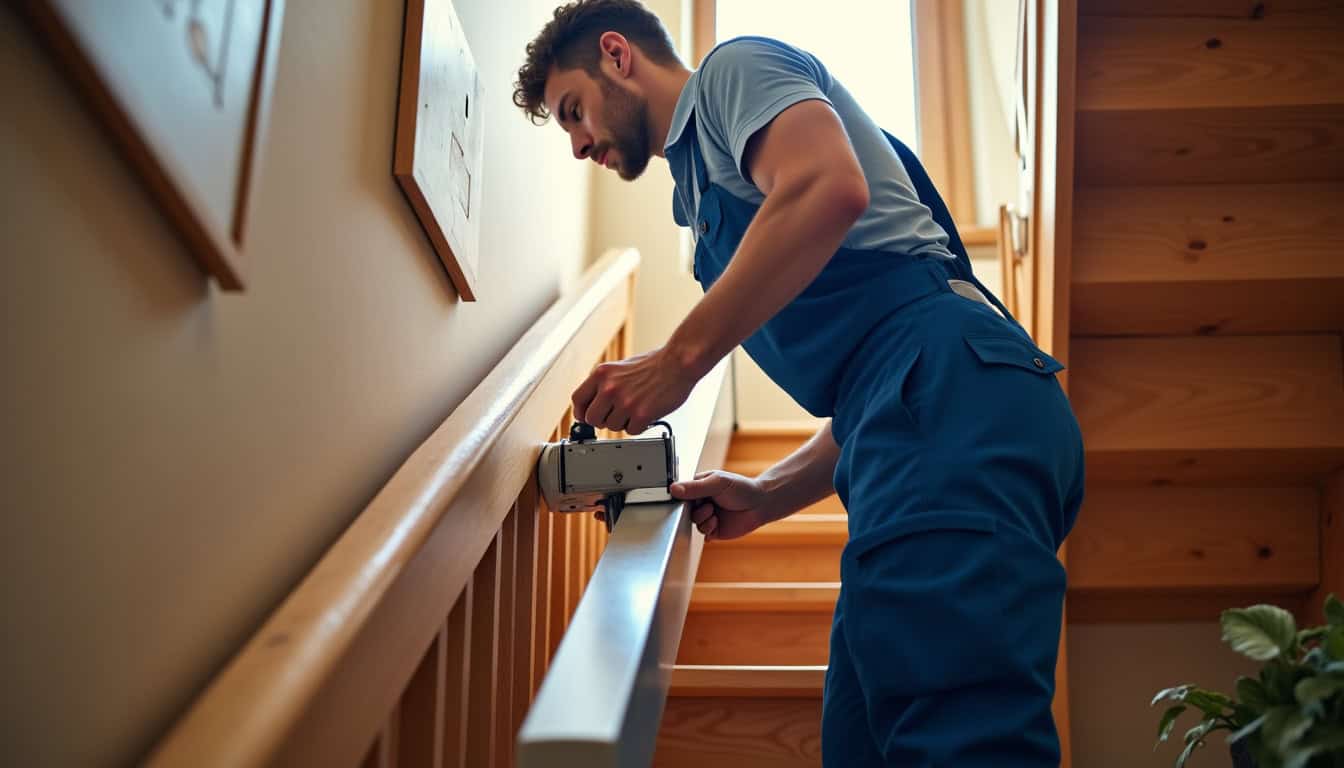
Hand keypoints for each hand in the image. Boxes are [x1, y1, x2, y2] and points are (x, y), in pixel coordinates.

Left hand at [571, 347, 697, 433]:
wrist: (678, 363)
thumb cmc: (654, 364)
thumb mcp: (620, 367)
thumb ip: (605, 384)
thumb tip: (593, 403)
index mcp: (602, 374)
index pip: (578, 400)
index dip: (582, 412)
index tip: (587, 416)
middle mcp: (610, 388)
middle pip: (592, 419)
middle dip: (603, 421)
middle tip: (616, 415)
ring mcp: (625, 402)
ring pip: (612, 427)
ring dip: (623, 422)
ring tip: (636, 409)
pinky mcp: (640, 414)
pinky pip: (631, 431)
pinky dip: (638, 426)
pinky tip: (645, 413)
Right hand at [670, 471, 773, 540]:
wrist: (760, 504)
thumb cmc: (742, 488)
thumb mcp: (717, 483)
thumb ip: (695, 487)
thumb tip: (673, 489)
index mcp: (700, 487)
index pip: (681, 493)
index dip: (682, 498)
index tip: (687, 500)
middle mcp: (702, 501)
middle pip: (686, 510)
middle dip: (696, 510)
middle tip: (708, 506)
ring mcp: (708, 515)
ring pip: (694, 522)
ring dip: (703, 519)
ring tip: (715, 514)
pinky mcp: (714, 529)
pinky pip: (703, 533)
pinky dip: (709, 529)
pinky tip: (717, 523)